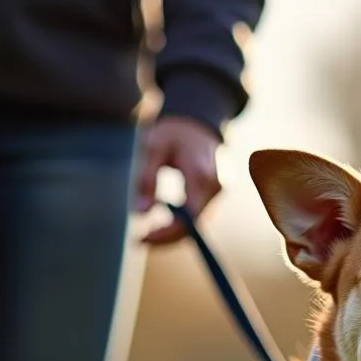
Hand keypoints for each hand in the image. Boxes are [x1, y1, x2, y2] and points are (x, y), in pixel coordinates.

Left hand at [135, 116, 221, 244]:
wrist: (199, 121)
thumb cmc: (173, 132)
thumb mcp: (153, 147)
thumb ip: (146, 178)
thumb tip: (140, 212)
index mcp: (200, 174)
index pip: (187, 218)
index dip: (165, 234)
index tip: (142, 238)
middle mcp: (215, 187)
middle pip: (194, 227)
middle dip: (167, 238)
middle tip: (141, 239)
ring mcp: (219, 192)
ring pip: (198, 225)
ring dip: (174, 233)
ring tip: (149, 233)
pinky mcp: (217, 194)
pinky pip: (201, 216)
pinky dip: (183, 224)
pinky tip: (164, 222)